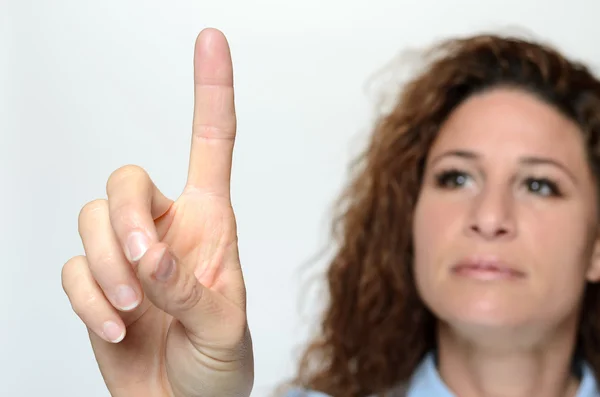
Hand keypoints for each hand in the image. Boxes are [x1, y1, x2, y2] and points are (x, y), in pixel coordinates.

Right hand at [62, 28, 252, 396]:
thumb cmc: (218, 362)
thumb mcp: (224, 326)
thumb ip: (191, 289)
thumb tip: (153, 258)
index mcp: (210, 222)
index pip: (212, 143)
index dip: (211, 91)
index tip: (210, 39)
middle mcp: (165, 226)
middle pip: (124, 177)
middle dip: (123, 221)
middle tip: (144, 268)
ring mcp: (128, 255)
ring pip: (90, 221)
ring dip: (106, 269)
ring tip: (135, 309)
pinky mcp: (97, 283)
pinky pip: (71, 269)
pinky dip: (87, 299)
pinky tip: (116, 326)